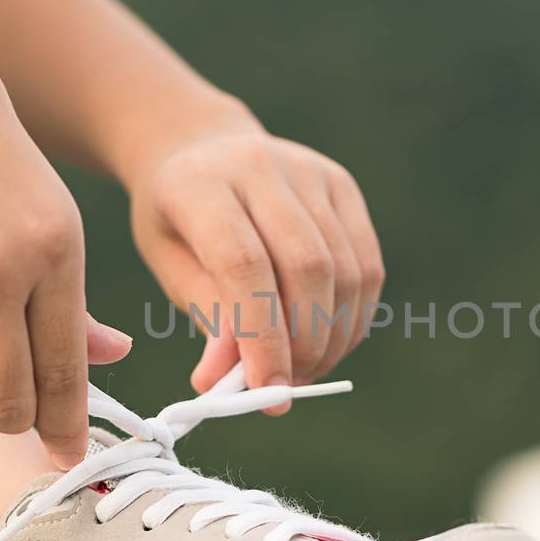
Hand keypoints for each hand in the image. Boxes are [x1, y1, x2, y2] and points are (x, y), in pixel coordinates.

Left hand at [129, 125, 384, 405]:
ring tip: (306, 369)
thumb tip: (224, 383)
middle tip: (288, 388)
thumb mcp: (172, 266)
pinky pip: (367, 264)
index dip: (261, 336)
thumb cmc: (179, 220)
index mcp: (200, 184)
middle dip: (305, 342)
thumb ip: (209, 318)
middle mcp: (260, 165)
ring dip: (333, 337)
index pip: (244, 265)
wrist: (202, 148)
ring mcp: (310, 170)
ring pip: (346, 269)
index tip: (268, 392)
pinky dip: (355, 316)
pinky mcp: (343, 185)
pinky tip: (330, 341)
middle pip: (306, 266)